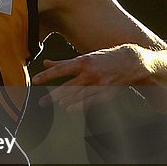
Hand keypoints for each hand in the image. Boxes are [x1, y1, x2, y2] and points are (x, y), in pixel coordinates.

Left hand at [33, 45, 148, 112]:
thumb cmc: (104, 58)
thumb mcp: (85, 57)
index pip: (60, 69)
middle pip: (68, 86)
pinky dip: (78, 105)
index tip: (35, 81)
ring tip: (56, 104)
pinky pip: (90, 101)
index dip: (46, 75)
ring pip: (78, 95)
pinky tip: (69, 108)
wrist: (132, 61)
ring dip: (65, 101)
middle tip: (41, 102)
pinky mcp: (107, 92)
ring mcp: (99, 83)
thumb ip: (64, 62)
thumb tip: (45, 63)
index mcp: (83, 61)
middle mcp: (90, 72)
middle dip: (53, 95)